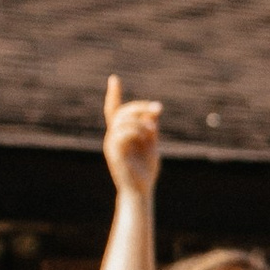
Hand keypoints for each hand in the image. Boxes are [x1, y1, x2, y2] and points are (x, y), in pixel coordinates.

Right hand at [103, 71, 163, 196]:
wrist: (141, 190)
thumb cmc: (146, 169)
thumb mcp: (152, 143)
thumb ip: (151, 126)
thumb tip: (154, 109)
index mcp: (121, 133)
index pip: (114, 110)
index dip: (114, 95)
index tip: (114, 79)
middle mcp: (113, 137)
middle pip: (121, 112)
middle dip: (139, 107)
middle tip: (158, 108)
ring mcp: (112, 144)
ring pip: (121, 121)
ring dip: (140, 121)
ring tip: (153, 130)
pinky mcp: (114, 153)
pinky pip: (120, 133)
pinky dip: (136, 130)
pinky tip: (147, 136)